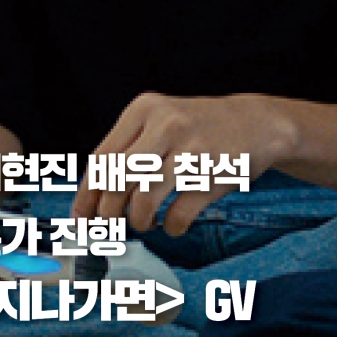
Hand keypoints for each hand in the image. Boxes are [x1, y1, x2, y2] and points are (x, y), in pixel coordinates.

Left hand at [72, 92, 295, 235]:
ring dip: (137, 221)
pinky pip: (178, 214)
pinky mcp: (213, 176)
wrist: (256, 122)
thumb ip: (129, 149)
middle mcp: (165, 125)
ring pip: (143, 199)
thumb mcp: (160, 121)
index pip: (102, 157)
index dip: (86, 194)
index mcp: (144, 109)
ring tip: (143, 223)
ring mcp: (191, 151)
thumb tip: (93, 196)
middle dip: (107, 211)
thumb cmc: (198, 127)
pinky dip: (170, 227)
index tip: (80, 218)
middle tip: (109, 226)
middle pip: (116, 179)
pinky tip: (171, 224)